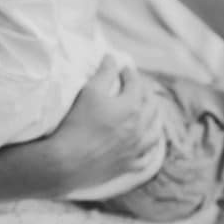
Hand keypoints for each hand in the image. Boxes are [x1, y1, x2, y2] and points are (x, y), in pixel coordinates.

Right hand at [53, 56, 163, 193]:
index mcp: (131, 107)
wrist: (68, 161)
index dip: (129, 73)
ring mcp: (135, 149)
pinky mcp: (128, 166)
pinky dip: (149, 151)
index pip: (135, 84)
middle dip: (146, 94)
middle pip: (151, 107)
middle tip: (139, 88)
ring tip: (151, 114)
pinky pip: (146, 159)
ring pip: (154, 133)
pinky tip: (147, 148)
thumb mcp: (89, 91)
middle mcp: (139, 128)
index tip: (124, 68)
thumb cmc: (77, 123)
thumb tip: (112, 58)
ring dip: (155, 120)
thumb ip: (104, 72)